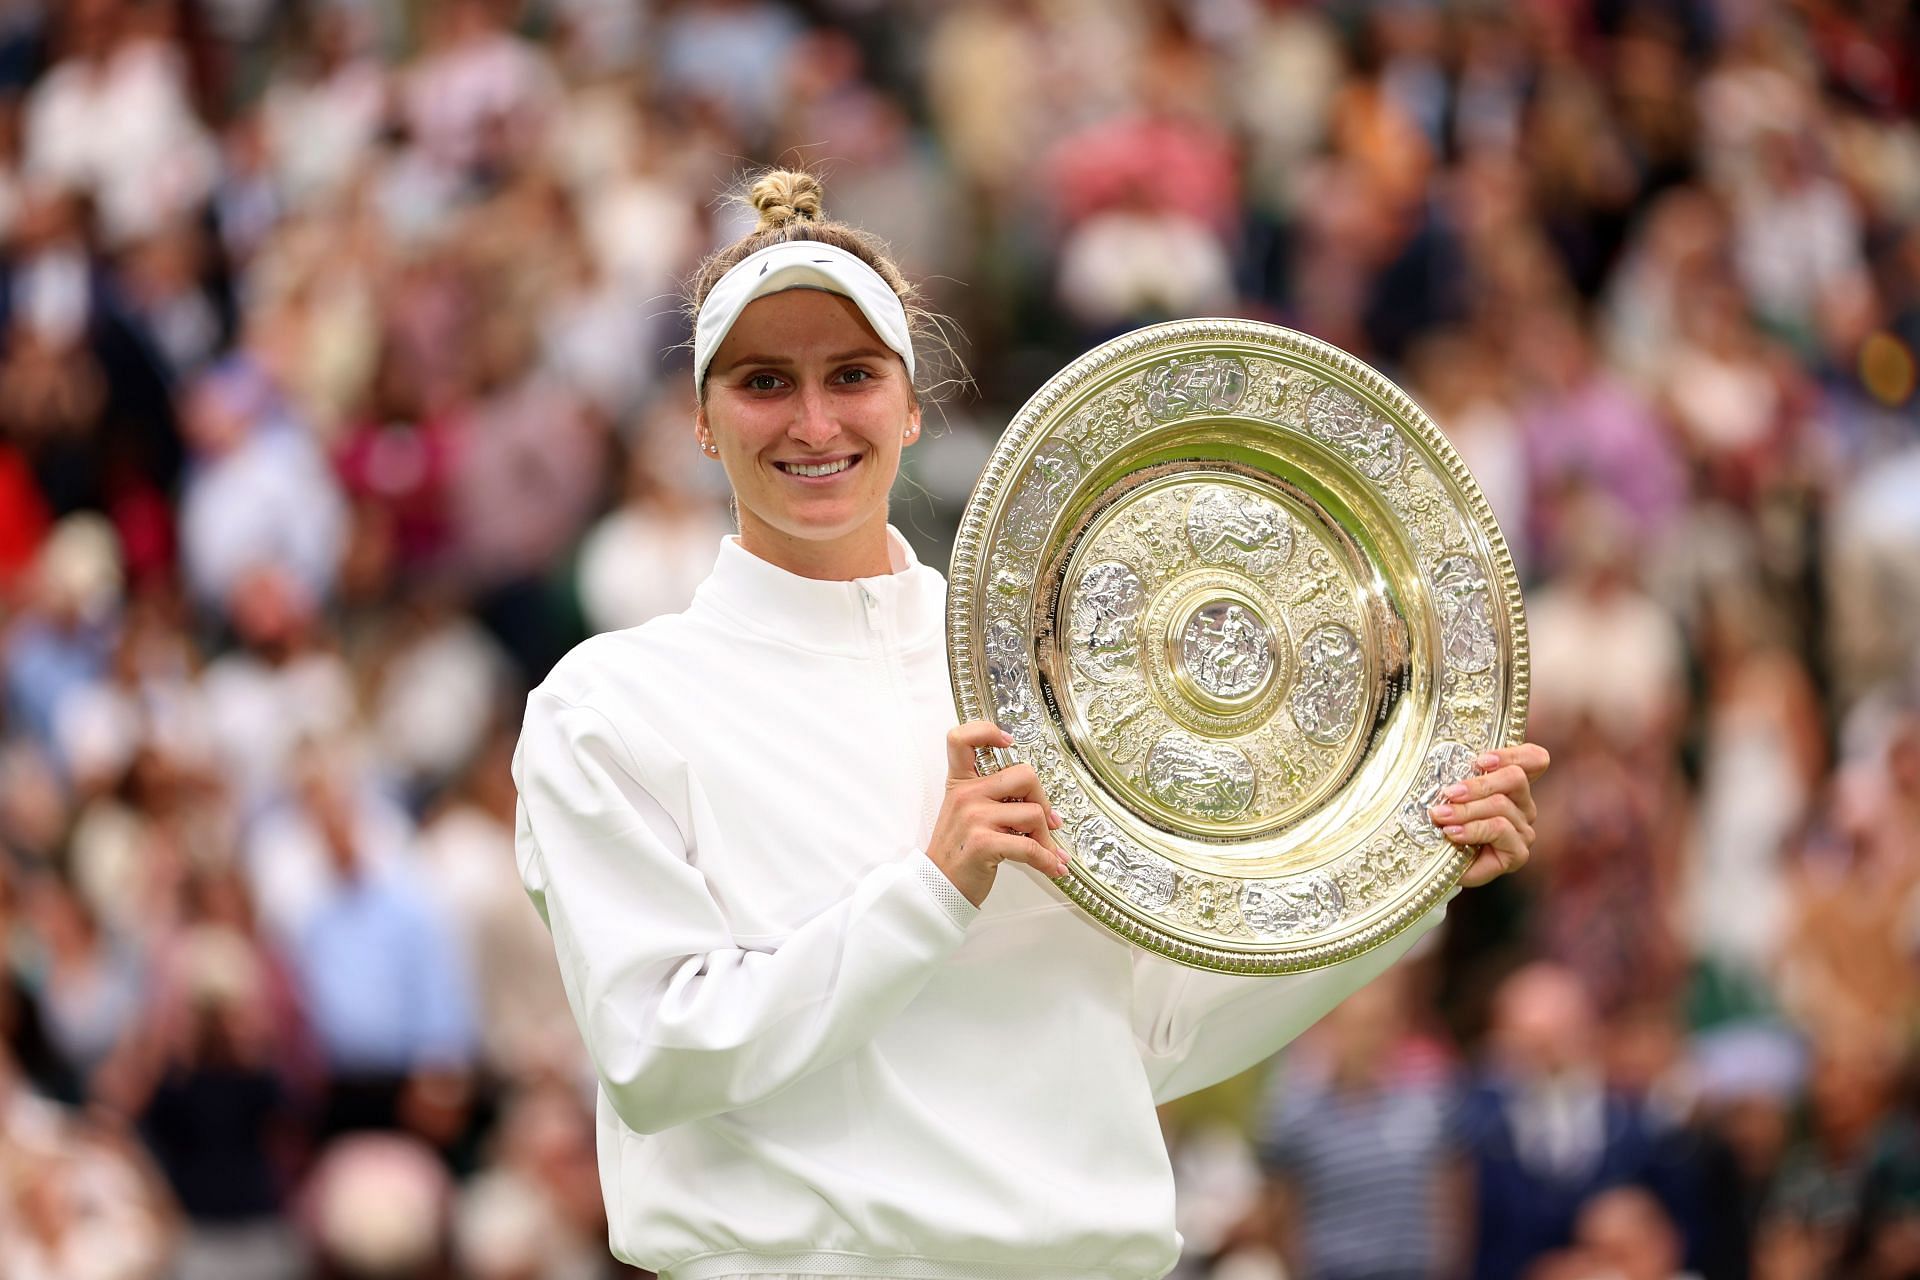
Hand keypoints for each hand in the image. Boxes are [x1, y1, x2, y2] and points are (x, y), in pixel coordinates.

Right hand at [927, 721, 1067, 906]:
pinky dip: (1047, 860)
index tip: (1007, 740)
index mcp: (959, 783)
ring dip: (1046, 838)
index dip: (986, 731)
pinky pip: (1030, 846)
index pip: (962, 739)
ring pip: (1033, 813)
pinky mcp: (983, 843)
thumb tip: (1042, 804)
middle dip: (1043, 800)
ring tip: (1046, 851)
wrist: (939, 886)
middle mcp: (966, 795)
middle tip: (1048, 821)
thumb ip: (992, 798)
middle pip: (1024, 775)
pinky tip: (1052, 867)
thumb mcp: (964, 814)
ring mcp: (974, 818)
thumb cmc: (958, 851)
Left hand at [1428, 743, 1549, 887]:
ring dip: (1466, 810)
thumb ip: (1458, 775)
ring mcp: (1524, 829)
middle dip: (1477, 784)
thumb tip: (1440, 758)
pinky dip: (1473, 829)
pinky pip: (1500, 829)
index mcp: (1513, 785)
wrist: (1440, 865)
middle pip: (1514, 778)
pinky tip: (1453, 833)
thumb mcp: (1450, 793)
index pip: (1535, 759)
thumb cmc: (1446, 823)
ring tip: (1441, 816)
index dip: (1512, 754)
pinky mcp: (1518, 853)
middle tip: (1448, 793)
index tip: (1480, 761)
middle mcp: (1524, 805)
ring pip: (1501, 805)